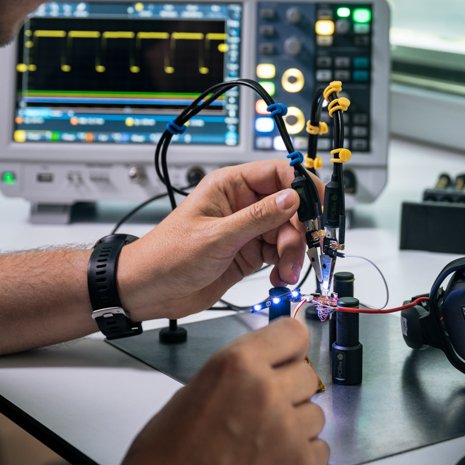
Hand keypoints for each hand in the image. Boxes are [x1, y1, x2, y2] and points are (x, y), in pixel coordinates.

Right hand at [66, 319, 327, 464]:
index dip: (289, 347)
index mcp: (237, 365)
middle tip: (264, 410)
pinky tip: (272, 464)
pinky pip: (320, 449)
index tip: (286, 357)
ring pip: (316, 413)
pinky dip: (302, 456)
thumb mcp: (194, 392)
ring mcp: (288, 430)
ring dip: (296, 424)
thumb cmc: (164, 459)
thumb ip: (236, 374)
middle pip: (308, 374)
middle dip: (290, 389)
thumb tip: (267, 366)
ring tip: (262, 443)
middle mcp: (267, 391)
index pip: (292, 333)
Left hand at [117, 159, 319, 320]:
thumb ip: (257, 218)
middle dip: (298, 232)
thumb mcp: (216, 237)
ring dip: (293, 254)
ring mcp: (247, 230)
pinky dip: (285, 267)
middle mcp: (242, 204)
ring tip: (284, 274)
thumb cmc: (167, 256)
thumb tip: (292, 198)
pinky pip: (280, 254)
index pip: (277, 173)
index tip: (315, 210)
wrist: (148, 291)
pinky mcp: (249, 253)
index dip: (301, 187)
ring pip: (288, 234)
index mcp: (230, 186)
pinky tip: (278, 278)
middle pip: (289, 208)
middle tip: (296, 254)